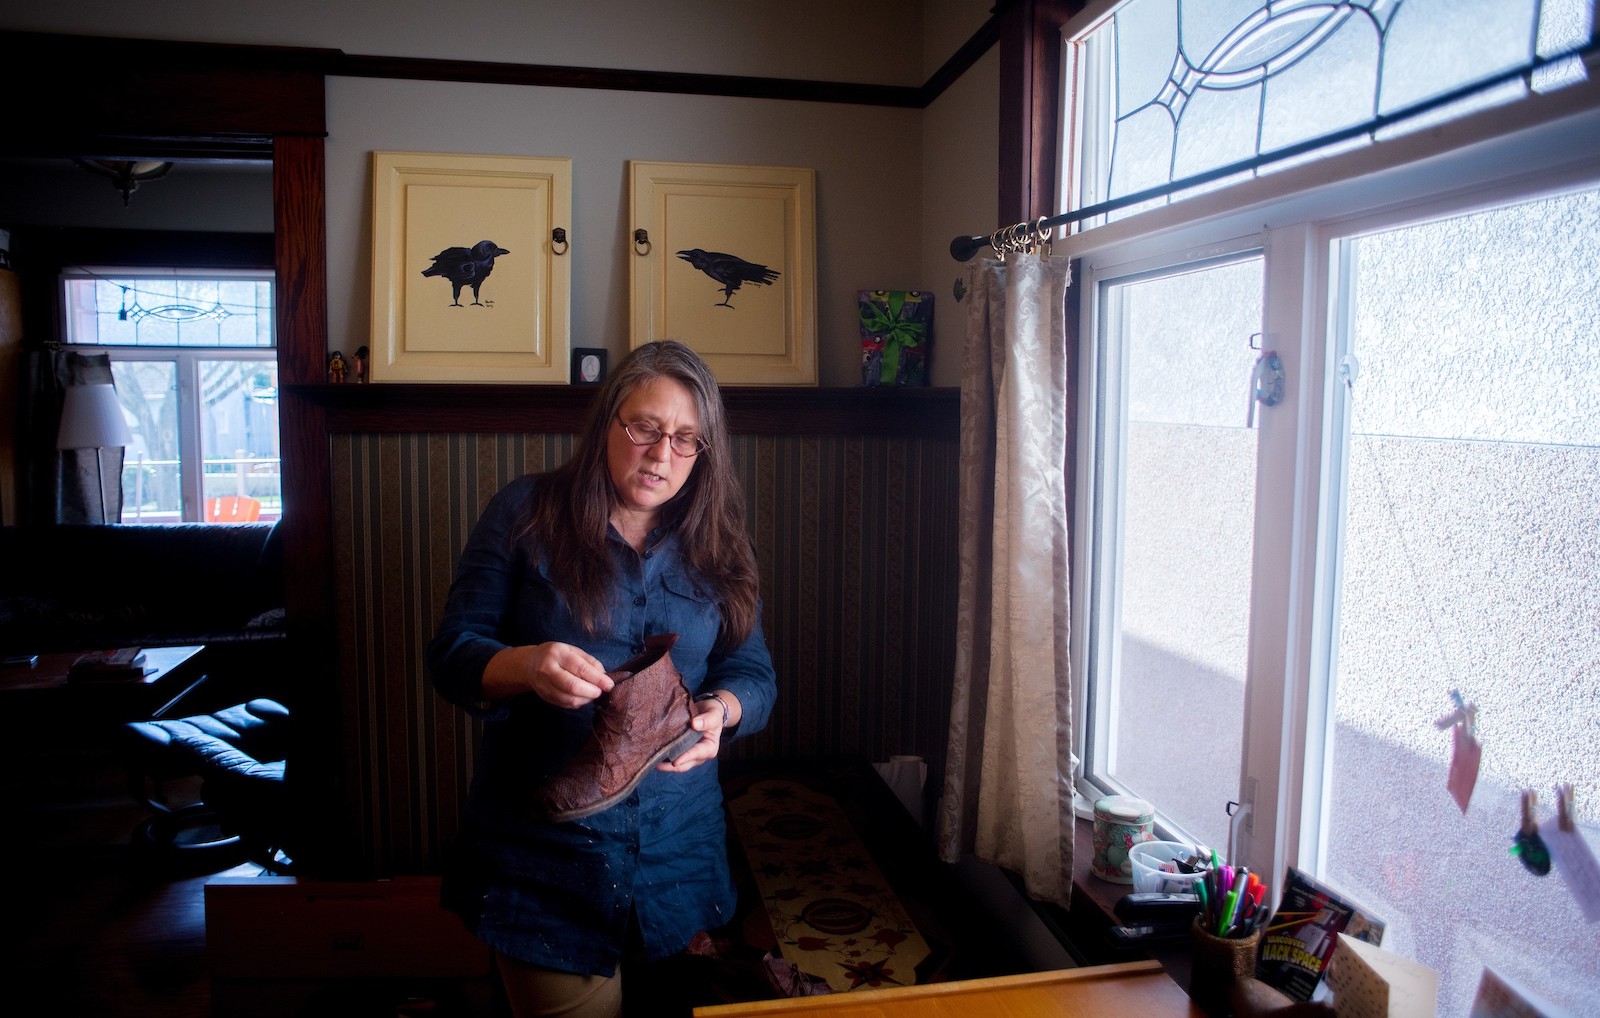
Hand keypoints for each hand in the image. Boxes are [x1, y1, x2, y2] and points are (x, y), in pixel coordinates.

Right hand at [483, 642, 613, 707]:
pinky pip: (564, 704)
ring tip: (593, 694)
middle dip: (591, 691)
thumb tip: (604, 676)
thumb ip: (589, 661)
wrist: (530, 663)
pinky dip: (577, 703)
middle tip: (601, 692)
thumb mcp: (573, 650)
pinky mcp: (544, 696)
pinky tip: (583, 698)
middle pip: (572, 686)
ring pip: (568, 698)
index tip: (609, 685)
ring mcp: (544, 685)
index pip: (580, 668)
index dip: (597, 679)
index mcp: (559, 654)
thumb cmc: (557, 655)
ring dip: (585, 699)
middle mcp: (548, 669)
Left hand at [657, 695, 727, 772]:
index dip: (685, 758)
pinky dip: (663, 757)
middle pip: (684, 765)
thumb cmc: (712, 713)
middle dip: (670, 767)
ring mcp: (689, 755)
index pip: (696, 754)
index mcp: (709, 749)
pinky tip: (652, 754)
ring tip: (651, 760)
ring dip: (664, 764)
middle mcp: (699, 755)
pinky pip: (671, 757)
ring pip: (676, 764)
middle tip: (655, 763)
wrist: (708, 711)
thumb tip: (695, 724)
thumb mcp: (713, 714)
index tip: (674, 762)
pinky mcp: (681, 751)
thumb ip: (707, 720)